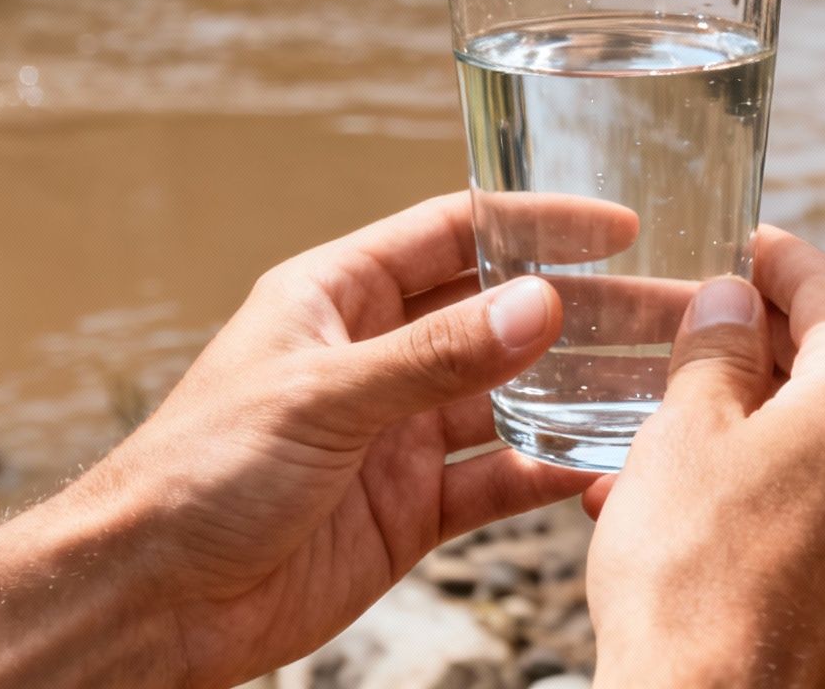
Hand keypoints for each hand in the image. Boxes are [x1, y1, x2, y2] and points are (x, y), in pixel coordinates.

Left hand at [0, 192, 631, 688]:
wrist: (150, 601)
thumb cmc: (195, 475)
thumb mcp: (322, 396)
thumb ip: (435, 356)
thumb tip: (539, 304)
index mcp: (340, 296)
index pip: (456, 233)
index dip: (538, 222)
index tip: (620, 224)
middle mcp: (377, 356)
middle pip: (501, 316)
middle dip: (586, 312)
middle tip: (674, 309)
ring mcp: (397, 433)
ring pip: (511, 397)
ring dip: (582, 390)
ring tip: (666, 383)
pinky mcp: (408, 508)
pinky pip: (497, 478)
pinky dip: (549, 470)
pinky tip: (605, 465)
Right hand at [583, 227, 824, 688]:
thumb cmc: (690, 577)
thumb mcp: (681, 433)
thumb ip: (713, 351)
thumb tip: (729, 303)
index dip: (781, 257)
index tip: (745, 240)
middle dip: (752, 353)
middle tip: (686, 339)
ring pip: (819, 448)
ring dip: (743, 430)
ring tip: (651, 444)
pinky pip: (822, 512)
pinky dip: (762, 491)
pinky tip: (684, 512)